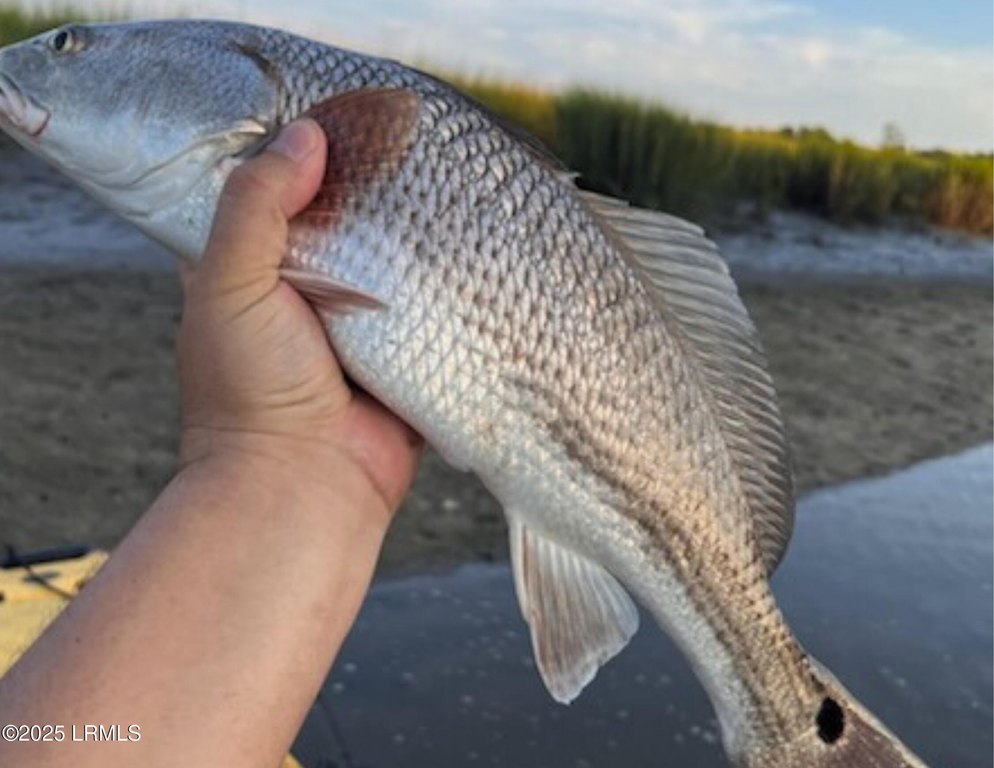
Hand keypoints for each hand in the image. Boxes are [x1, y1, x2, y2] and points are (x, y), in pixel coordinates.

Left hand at [177, 119, 420, 519]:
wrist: (306, 488)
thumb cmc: (250, 389)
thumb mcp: (229, 284)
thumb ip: (256, 206)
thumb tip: (308, 133)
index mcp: (249, 268)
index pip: (274, 191)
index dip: (301, 153)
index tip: (344, 113)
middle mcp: (305, 291)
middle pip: (342, 220)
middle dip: (373, 190)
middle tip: (410, 139)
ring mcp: (359, 322)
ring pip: (391, 260)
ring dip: (414, 234)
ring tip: (449, 178)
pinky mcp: (405, 351)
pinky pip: (431, 306)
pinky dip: (447, 283)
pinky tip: (472, 239)